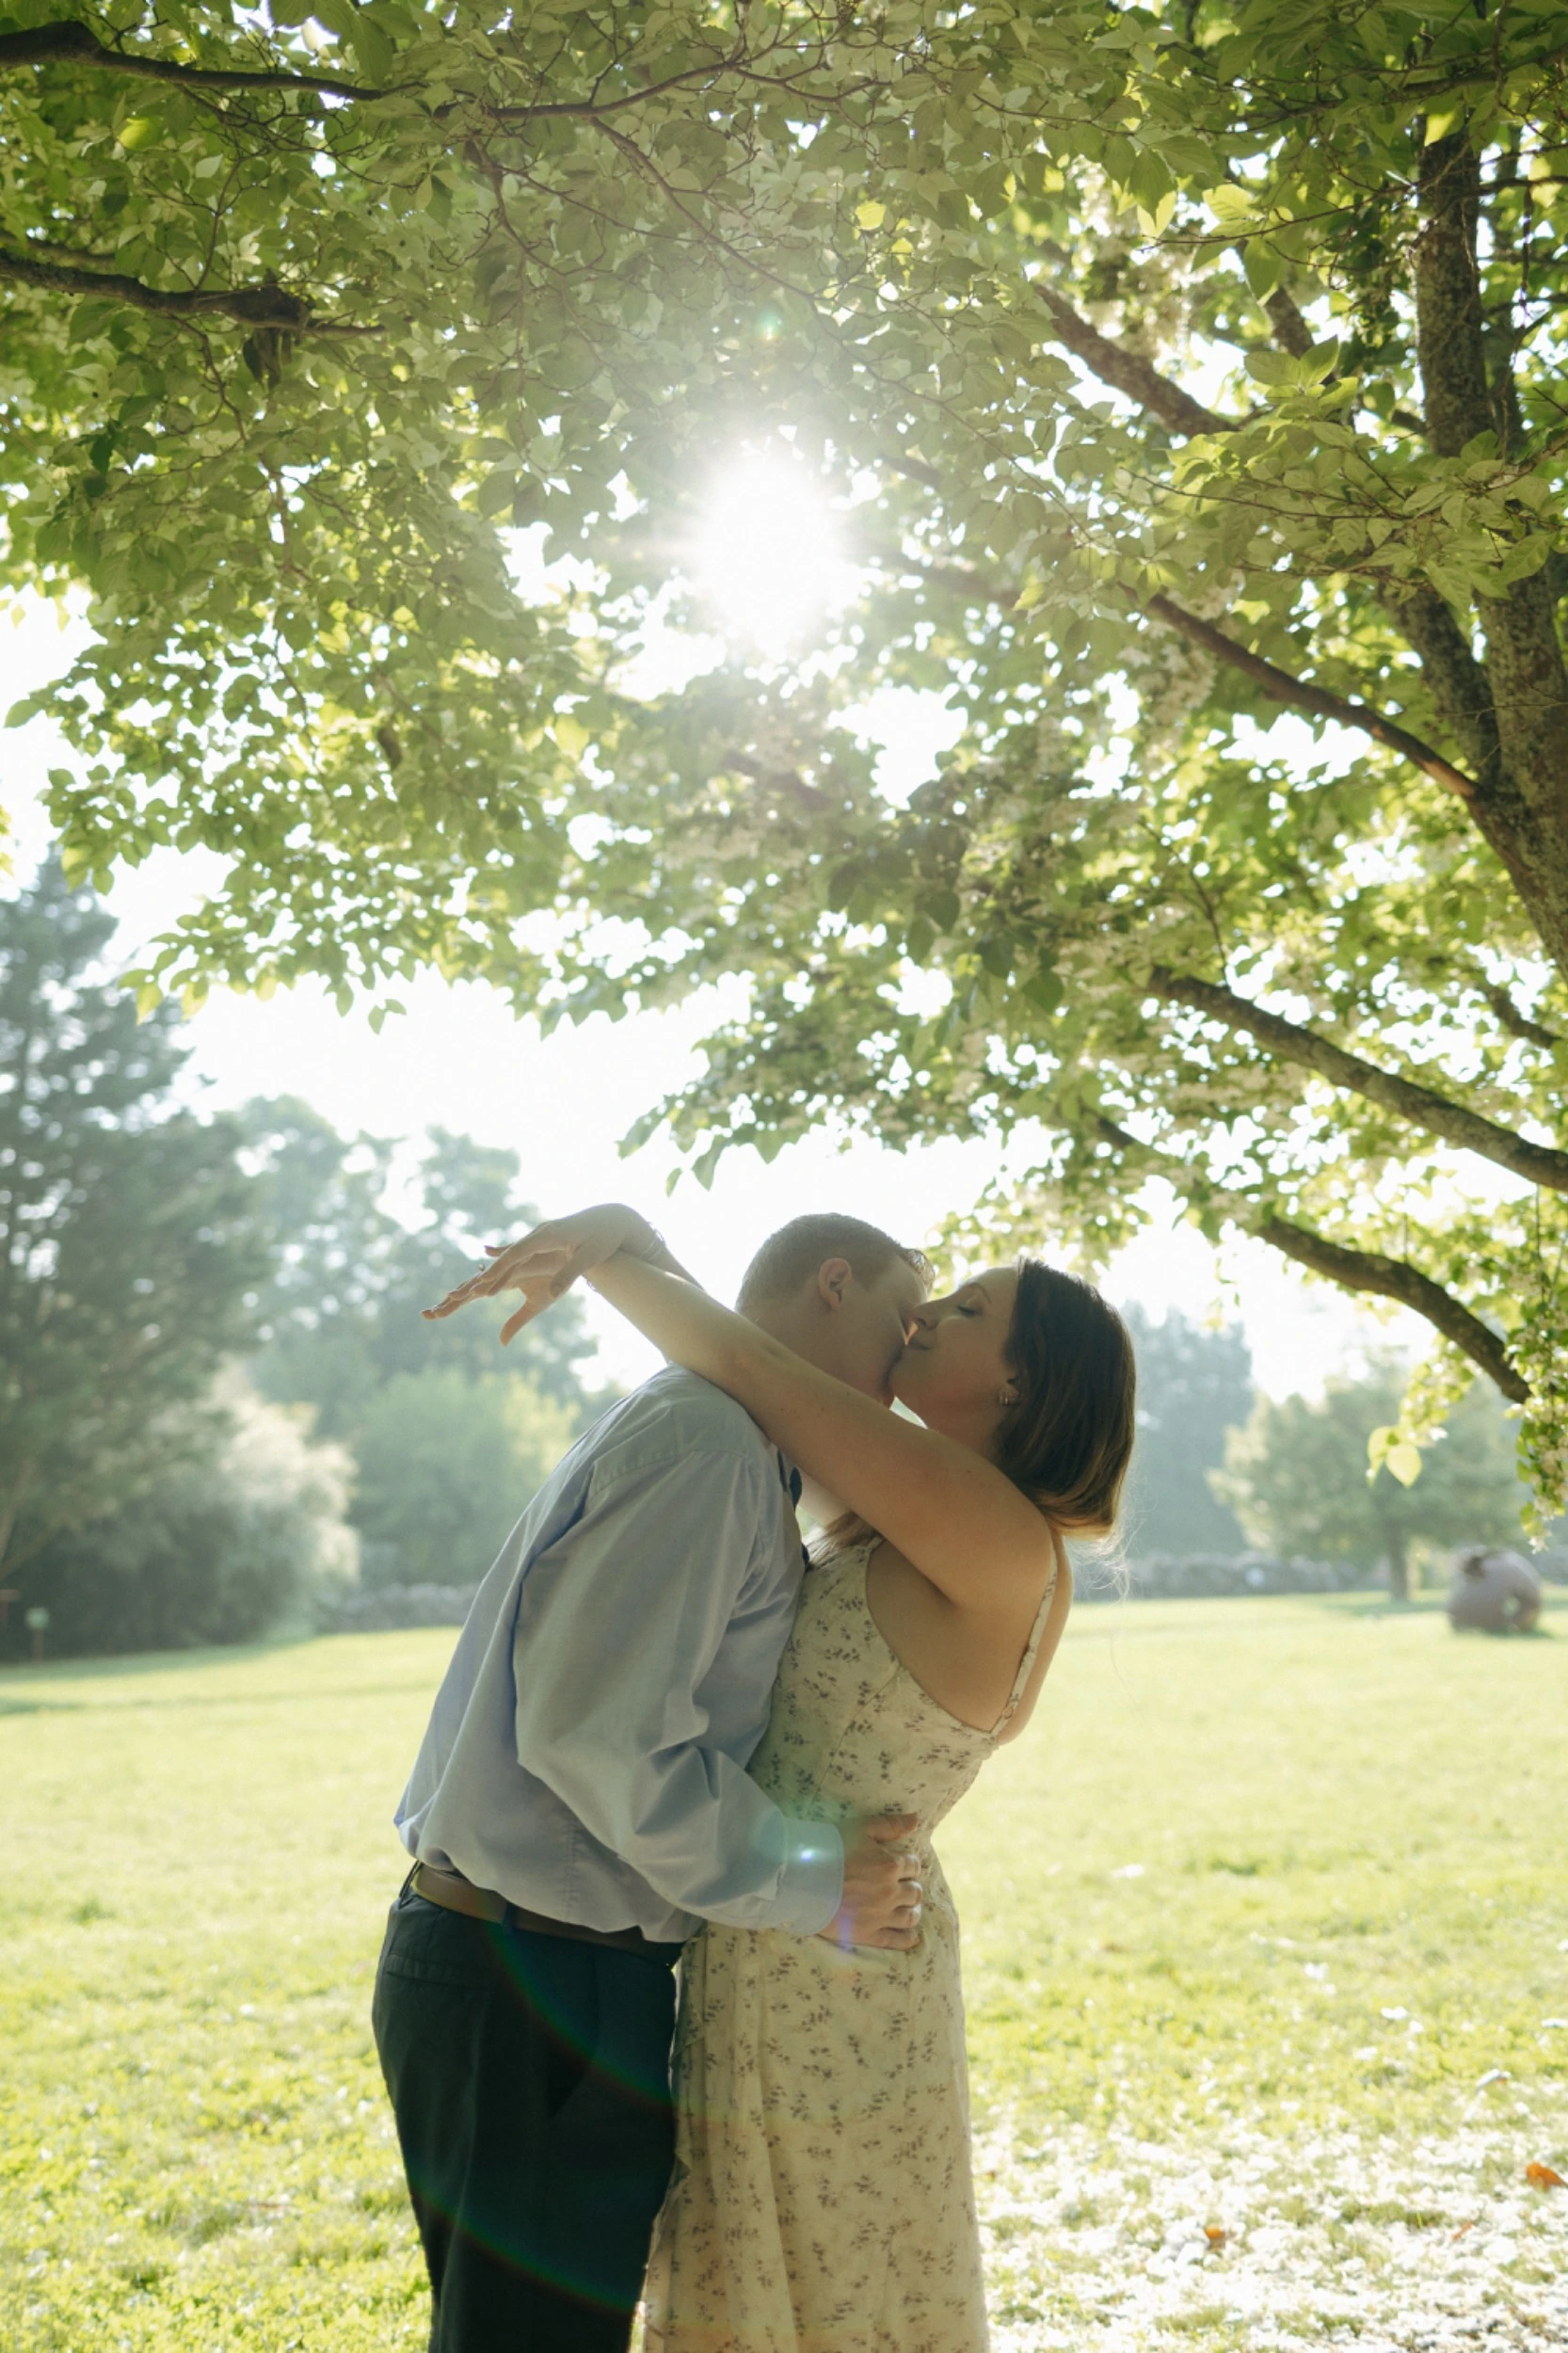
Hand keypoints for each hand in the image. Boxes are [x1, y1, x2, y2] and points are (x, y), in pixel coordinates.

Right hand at [424, 1204, 653, 1342]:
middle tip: (475, 1289)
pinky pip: (523, 1249)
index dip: (500, 1268)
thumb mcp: (589, 1257)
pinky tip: (491, 1256)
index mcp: (550, 1235)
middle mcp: (542, 1232)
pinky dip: (508, 1258)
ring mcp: (543, 1233)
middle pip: (512, 1253)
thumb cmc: (605, 1238)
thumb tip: (550, 1294)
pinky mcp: (547, 1237)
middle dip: (494, 1271)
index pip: (519, 1253)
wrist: (615, 1217)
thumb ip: (568, 1275)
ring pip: (516, 1252)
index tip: (485, 1282)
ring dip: (499, 1268)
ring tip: (481, 1284)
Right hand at [817, 1813, 922, 1952]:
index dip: (909, 1864)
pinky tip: (911, 1937)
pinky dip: (907, 1939)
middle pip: (914, 1892)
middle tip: (904, 1886)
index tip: (902, 1866)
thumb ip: (889, 1824)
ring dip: (912, 1911)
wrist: (802, 1879)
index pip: (913, 1865)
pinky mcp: (868, 1934)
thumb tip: (916, 1820)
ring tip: (908, 1908)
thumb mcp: (860, 1828)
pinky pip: (895, 1940)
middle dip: (911, 1887)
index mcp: (890, 1865)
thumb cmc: (829, 1849)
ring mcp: (881, 1916)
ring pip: (910, 1916)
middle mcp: (890, 1892)